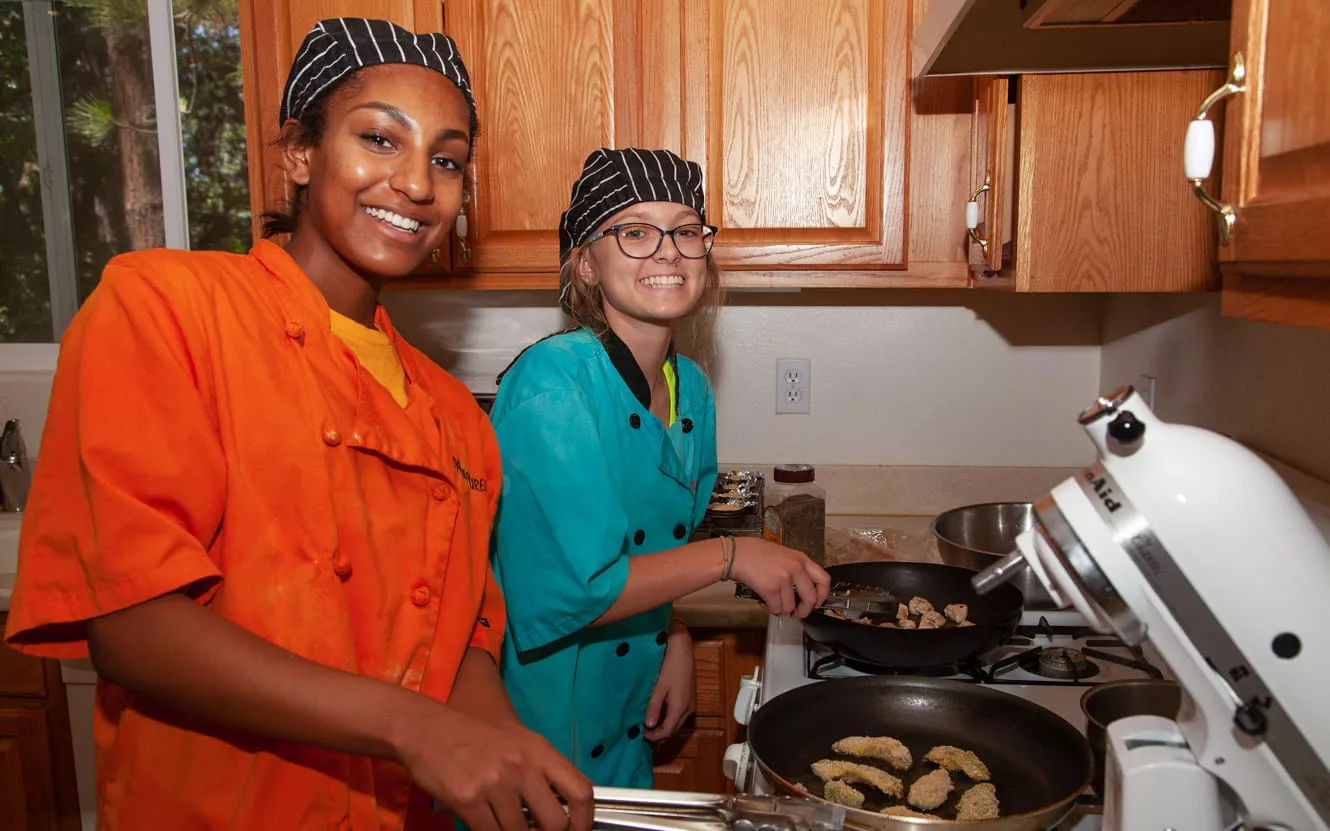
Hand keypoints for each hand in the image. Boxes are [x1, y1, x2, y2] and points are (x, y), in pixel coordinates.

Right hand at [398, 703, 592, 830]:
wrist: (427, 729)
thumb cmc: (474, 736)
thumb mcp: (518, 742)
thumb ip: (542, 771)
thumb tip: (564, 807)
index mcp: (539, 751)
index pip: (581, 791)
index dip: (585, 821)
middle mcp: (522, 766)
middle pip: (556, 823)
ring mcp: (495, 784)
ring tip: (504, 823)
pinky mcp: (468, 799)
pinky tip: (486, 823)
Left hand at [644, 622, 694, 741]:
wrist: (682, 648)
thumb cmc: (669, 666)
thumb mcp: (658, 687)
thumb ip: (653, 707)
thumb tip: (648, 726)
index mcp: (679, 708)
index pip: (667, 731)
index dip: (654, 737)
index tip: (640, 736)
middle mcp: (688, 709)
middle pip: (673, 730)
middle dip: (659, 735)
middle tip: (643, 736)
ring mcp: (690, 704)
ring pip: (677, 724)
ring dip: (664, 728)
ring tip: (649, 728)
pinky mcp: (689, 698)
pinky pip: (679, 716)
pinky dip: (669, 720)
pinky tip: (659, 716)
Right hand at [729, 538, 830, 617]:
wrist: (737, 554)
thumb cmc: (756, 553)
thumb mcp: (784, 555)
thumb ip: (796, 569)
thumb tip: (802, 590)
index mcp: (801, 559)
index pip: (824, 580)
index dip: (822, 596)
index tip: (817, 602)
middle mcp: (796, 568)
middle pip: (811, 598)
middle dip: (804, 610)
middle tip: (797, 613)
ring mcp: (784, 579)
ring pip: (791, 606)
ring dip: (783, 610)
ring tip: (776, 604)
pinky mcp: (771, 589)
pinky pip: (777, 608)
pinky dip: (772, 610)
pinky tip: (767, 603)